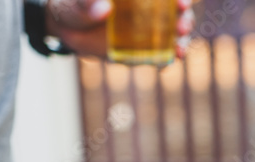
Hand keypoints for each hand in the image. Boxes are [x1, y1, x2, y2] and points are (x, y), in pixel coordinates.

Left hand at [46, 0, 194, 59]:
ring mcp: (150, 27)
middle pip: (177, 8)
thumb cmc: (73, 8)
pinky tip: (167, 63)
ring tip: (179, 49)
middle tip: (182, 25)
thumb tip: (103, 10)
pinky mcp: (146, 47)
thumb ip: (86, 4)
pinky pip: (162, 53)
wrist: (69, 28)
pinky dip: (167, 58)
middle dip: (185, 16)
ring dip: (181, 39)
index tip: (181, 3)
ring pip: (174, 31)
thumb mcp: (75, 5)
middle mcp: (150, 5)